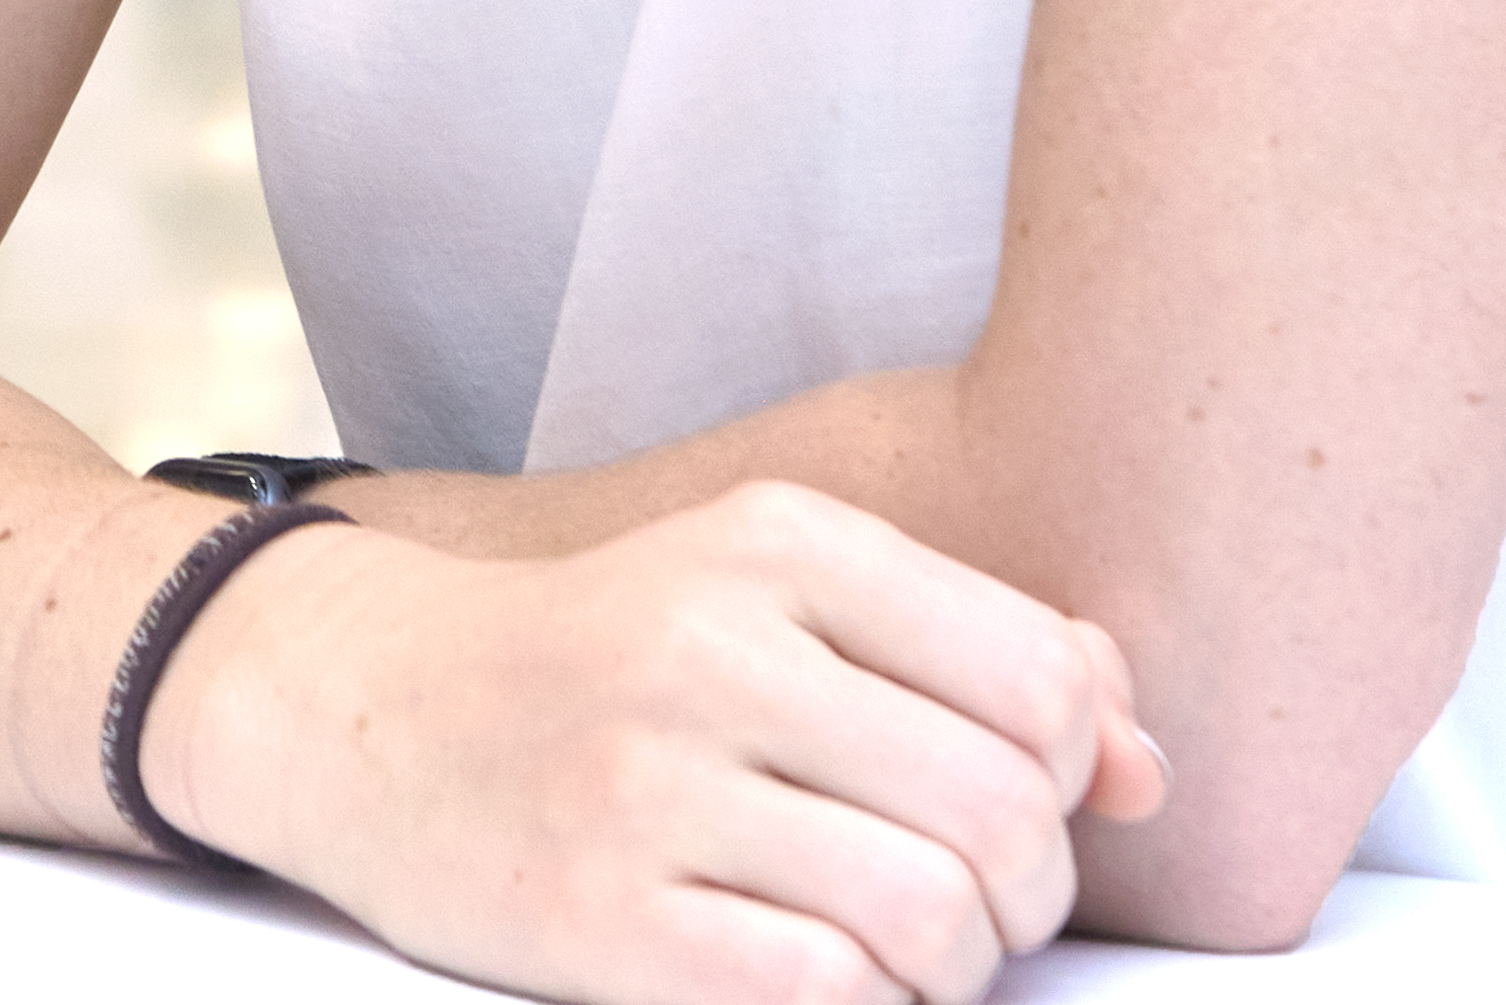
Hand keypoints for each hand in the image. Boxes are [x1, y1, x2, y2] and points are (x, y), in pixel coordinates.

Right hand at [154, 481, 1164, 1004]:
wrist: (362, 707)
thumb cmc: (606, 658)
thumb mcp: (773, 594)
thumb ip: (971, 652)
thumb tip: (1144, 770)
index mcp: (775, 546)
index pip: (1040, 683)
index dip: (1073, 777)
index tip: (1027, 809)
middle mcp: (712, 649)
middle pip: (1000, 813)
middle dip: (1026, 893)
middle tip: (975, 908)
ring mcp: (648, 788)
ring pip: (930, 917)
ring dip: (957, 968)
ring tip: (909, 954)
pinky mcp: (601, 922)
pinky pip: (827, 996)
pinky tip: (825, 976)